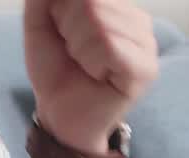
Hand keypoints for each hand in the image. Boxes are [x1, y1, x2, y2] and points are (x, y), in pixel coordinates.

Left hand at [23, 0, 158, 153]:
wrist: (59, 115)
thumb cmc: (56, 71)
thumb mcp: (41, 22)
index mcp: (118, 7)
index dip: (63, 10)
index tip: (66, 35)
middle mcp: (139, 21)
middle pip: (92, 3)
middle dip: (68, 29)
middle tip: (74, 53)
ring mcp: (147, 45)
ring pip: (100, 23)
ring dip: (78, 48)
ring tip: (84, 64)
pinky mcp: (145, 70)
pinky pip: (109, 46)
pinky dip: (90, 61)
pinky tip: (96, 74)